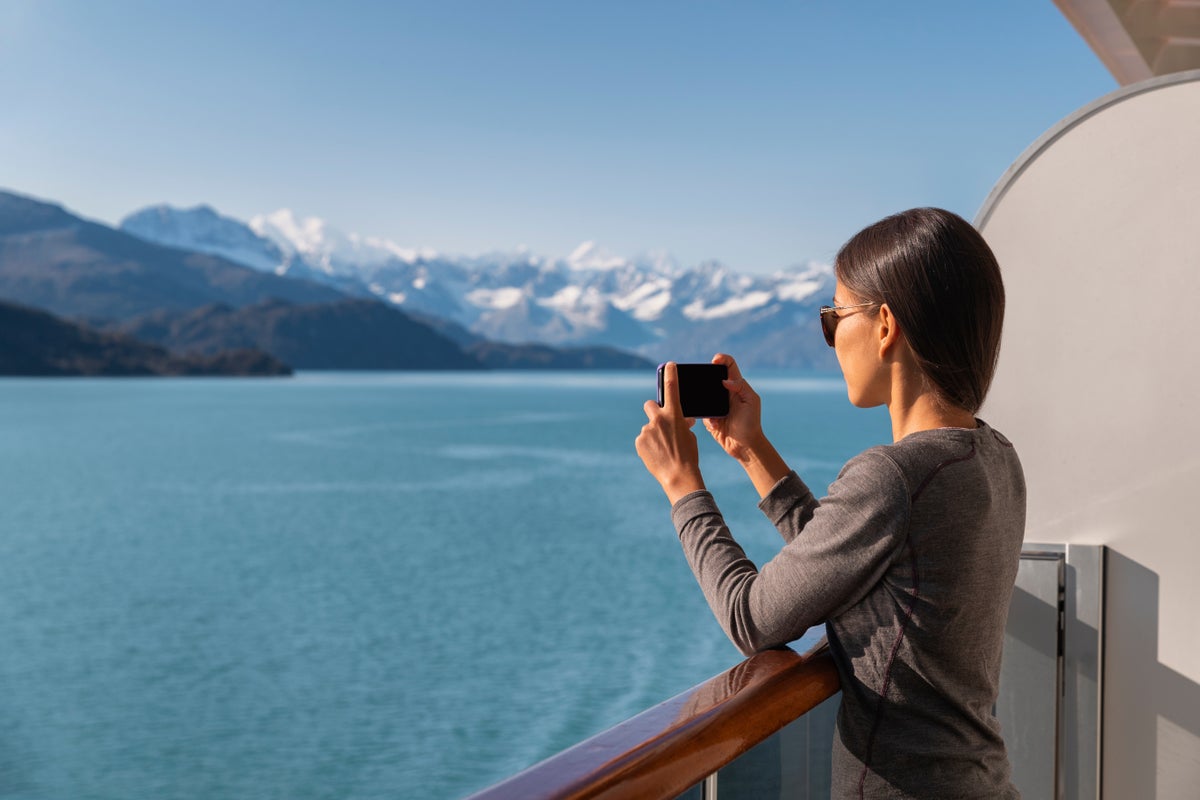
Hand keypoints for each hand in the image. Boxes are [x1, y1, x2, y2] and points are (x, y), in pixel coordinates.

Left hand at [636, 362, 705, 502]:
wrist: (678, 476)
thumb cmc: (688, 455)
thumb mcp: (689, 436)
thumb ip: (681, 423)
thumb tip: (679, 420)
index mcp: (674, 414)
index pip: (672, 388)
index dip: (670, 373)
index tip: (669, 365)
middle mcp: (658, 419)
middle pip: (650, 405)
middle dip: (654, 411)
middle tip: (660, 421)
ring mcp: (647, 430)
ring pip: (649, 427)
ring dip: (654, 434)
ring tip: (663, 449)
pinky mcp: (639, 441)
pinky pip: (643, 439)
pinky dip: (649, 445)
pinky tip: (657, 454)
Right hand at [703, 354, 765, 462]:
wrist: (744, 446)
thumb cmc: (751, 423)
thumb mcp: (751, 402)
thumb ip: (741, 387)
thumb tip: (725, 380)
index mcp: (736, 386)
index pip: (729, 366)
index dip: (722, 359)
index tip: (715, 360)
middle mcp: (725, 394)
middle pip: (712, 378)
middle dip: (706, 378)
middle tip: (703, 382)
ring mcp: (716, 406)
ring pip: (702, 395)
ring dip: (705, 401)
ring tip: (715, 412)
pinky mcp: (709, 418)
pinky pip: (701, 413)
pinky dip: (708, 418)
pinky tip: (716, 425)